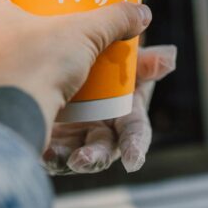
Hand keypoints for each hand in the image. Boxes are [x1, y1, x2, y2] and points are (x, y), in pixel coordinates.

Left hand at [0, 0, 151, 145]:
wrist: (15, 120)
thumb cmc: (39, 66)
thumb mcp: (85, 35)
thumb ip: (114, 19)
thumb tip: (142, 12)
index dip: (32, 0)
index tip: (54, 8)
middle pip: (3, 27)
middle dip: (29, 32)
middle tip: (58, 36)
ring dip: (20, 59)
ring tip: (49, 64)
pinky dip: (14, 85)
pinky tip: (36, 89)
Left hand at [43, 45, 176, 174]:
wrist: (57, 45)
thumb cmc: (94, 49)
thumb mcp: (116, 51)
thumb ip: (142, 57)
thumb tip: (170, 56)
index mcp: (126, 110)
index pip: (134, 132)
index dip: (136, 146)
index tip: (132, 162)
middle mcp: (103, 127)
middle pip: (103, 149)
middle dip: (94, 158)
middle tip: (81, 160)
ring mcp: (75, 133)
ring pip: (74, 153)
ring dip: (65, 159)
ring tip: (52, 157)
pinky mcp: (49, 132)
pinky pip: (48, 148)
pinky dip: (44, 150)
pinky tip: (37, 148)